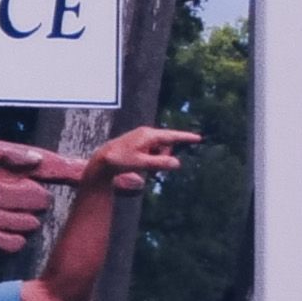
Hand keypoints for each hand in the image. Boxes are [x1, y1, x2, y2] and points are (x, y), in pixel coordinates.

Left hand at [0, 132, 144, 253]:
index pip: (65, 175)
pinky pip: (9, 245)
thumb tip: (40, 160)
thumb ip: (9, 154)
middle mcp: (18, 196)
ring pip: (25, 224)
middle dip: (9, 194)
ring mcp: (7, 221)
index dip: (94, 178)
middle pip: (40, 201)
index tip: (131, 179)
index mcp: (19, 170)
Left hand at [86, 126, 201, 183]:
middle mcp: (147, 133)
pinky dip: (151, 158)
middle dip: (164, 157)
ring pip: (159, 149)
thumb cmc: (120, 160)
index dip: (185, 138)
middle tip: (151, 167)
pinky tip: (139, 163)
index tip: (198, 138)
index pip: (172, 136)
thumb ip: (159, 163)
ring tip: (142, 165)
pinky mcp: (139, 142)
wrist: (103, 159)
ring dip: (157, 159)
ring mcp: (142, 137)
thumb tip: (177, 163)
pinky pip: (152, 150)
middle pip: (166, 145)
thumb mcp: (141, 164)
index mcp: (149, 135)